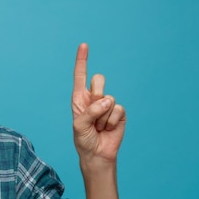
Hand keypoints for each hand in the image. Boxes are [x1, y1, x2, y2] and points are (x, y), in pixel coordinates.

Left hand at [72, 43, 125, 164]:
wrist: (97, 154)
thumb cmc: (83, 139)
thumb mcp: (79, 125)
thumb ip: (90, 111)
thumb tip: (108, 101)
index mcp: (79, 98)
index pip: (80, 76)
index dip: (82, 60)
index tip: (84, 44)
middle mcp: (93, 98)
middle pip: (99, 79)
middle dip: (96, 93)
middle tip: (93, 113)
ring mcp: (107, 104)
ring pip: (108, 98)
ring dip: (102, 116)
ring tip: (98, 127)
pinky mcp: (119, 112)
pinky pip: (117, 109)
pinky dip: (111, 121)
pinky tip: (107, 129)